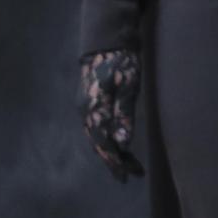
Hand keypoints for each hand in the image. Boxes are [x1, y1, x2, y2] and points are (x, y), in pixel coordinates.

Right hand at [79, 49, 144, 180]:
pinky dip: (107, 140)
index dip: (115, 161)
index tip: (128, 175)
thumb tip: (123, 142)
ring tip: (128, 164)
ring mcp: (85, 108)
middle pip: (99, 144)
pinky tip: (118, 144)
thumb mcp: (129, 86)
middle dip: (114, 161)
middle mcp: (85, 112)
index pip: (104, 143)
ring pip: (97, 137)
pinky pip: (97, 128)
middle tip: (132, 174)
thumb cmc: (121, 61)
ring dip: (111, 151)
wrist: (106, 41)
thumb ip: (124, 114)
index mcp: (94, 109)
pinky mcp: (89, 104)